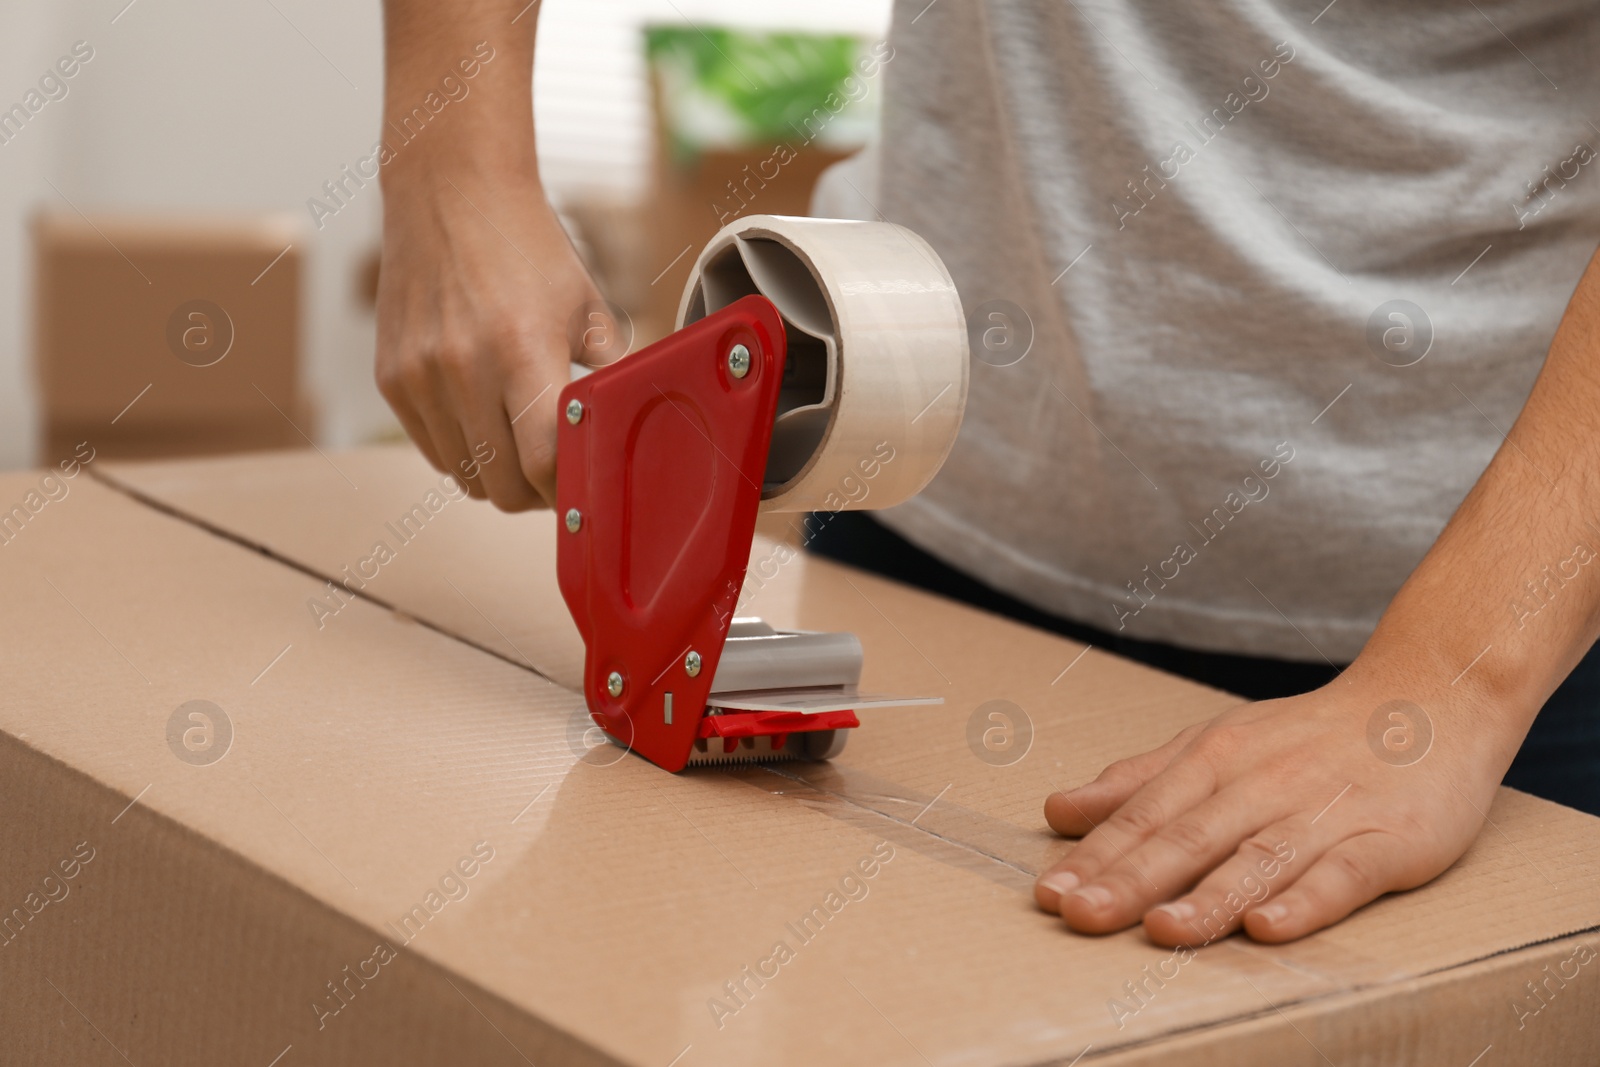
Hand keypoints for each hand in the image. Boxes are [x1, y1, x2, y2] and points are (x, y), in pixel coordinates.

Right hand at [375, 162, 602, 509]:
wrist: (451, 191)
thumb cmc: (529, 249)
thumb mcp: (588, 306)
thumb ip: (610, 373)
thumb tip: (629, 430)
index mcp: (523, 351)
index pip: (543, 463)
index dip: (568, 492)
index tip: (585, 491)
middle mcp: (464, 369)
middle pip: (502, 486)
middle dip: (536, 494)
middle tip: (556, 476)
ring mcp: (420, 376)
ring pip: (464, 476)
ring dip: (497, 475)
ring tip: (522, 448)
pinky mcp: (391, 377)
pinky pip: (432, 449)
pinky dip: (462, 451)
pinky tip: (484, 421)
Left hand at [1033, 667, 1515, 943]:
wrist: (1430, 694)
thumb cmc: (1307, 735)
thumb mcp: (1214, 743)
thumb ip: (1138, 781)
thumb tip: (1059, 812)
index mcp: (1215, 757)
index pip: (1143, 815)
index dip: (1094, 856)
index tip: (1048, 894)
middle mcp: (1262, 782)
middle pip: (1188, 837)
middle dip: (1129, 879)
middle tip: (1079, 916)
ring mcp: (1325, 811)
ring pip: (1258, 857)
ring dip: (1208, 896)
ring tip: (1160, 930)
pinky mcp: (1388, 840)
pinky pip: (1343, 874)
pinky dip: (1305, 900)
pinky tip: (1269, 927)